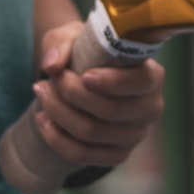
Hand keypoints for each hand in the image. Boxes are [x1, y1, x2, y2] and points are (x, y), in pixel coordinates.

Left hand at [31, 21, 165, 169]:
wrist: (83, 82)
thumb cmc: (87, 55)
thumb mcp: (74, 37)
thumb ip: (61, 43)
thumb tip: (52, 65)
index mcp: (152, 76)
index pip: (140, 82)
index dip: (112, 82)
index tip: (84, 75)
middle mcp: (150, 108)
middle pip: (109, 110)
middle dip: (72, 94)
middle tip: (50, 79)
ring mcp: (136, 136)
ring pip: (91, 132)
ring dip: (58, 112)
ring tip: (41, 93)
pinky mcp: (117, 155)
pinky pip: (82, 154)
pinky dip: (56, 138)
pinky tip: (42, 119)